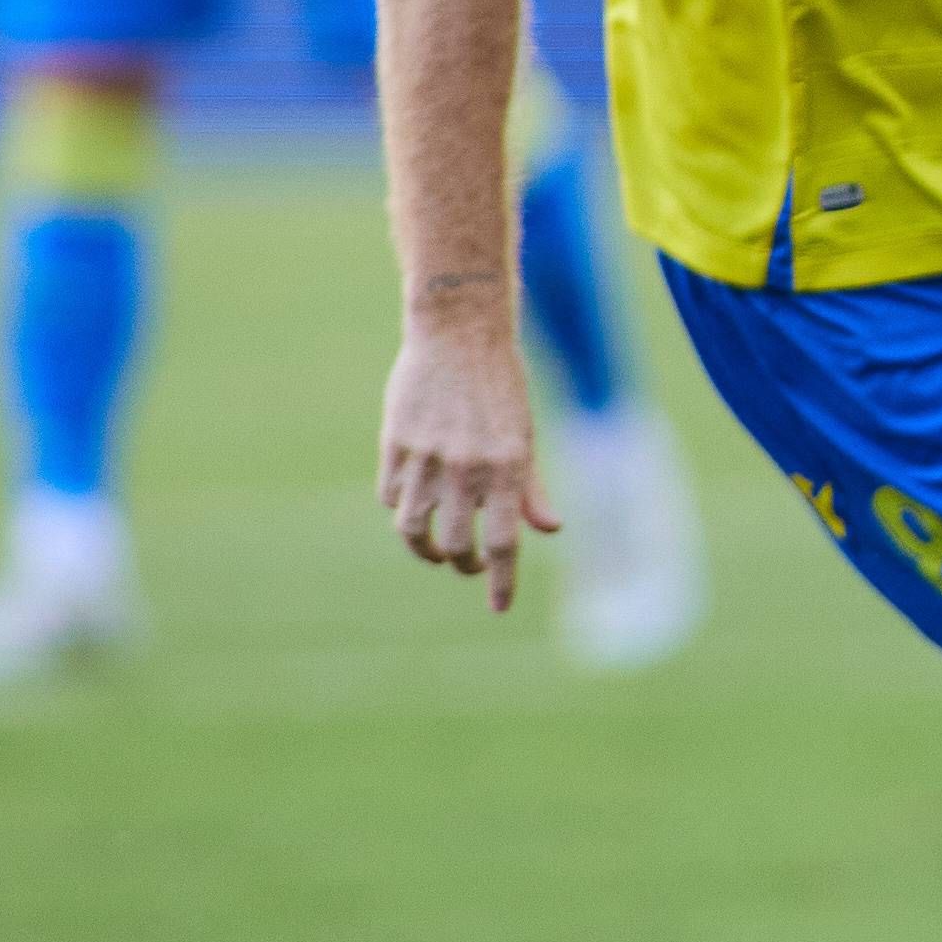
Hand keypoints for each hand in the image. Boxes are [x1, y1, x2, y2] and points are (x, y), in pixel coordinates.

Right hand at [378, 300, 557, 608]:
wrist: (459, 332)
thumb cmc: (501, 384)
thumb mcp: (525, 433)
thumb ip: (532, 486)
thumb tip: (550, 529)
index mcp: (508, 466)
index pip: (504, 542)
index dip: (501, 581)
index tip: (498, 608)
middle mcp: (466, 467)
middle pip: (457, 545)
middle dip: (462, 565)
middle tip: (467, 564)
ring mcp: (426, 457)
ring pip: (413, 530)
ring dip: (425, 549)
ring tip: (437, 549)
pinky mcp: (395, 444)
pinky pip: (391, 497)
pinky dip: (401, 510)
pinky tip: (414, 507)